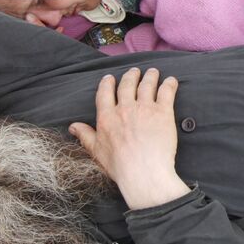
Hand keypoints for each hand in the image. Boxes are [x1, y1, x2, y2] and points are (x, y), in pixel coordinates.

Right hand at [69, 68, 189, 209]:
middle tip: (135, 71)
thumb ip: (85, 136)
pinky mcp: (163, 112)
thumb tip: (73, 126)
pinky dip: (169, 84)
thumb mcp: (96, 151)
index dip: (107, 83)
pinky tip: (171, 81)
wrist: (143, 172)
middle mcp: (125, 108)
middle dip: (131, 76)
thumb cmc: (120, 166)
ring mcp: (144, 108)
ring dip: (150, 76)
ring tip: (153, 72)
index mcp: (107, 117)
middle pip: (127, 85)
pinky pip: (166, 92)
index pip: (105, 93)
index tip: (110, 78)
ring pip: (147, 85)